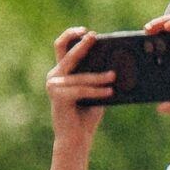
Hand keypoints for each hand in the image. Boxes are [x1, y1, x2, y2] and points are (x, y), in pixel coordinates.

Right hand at [45, 28, 112, 149]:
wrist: (76, 138)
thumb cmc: (86, 115)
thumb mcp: (95, 91)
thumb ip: (98, 78)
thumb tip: (115, 65)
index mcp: (62, 72)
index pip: (62, 47)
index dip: (71, 36)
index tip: (86, 31)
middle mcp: (54, 76)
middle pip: (68, 55)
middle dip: (82, 45)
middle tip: (95, 37)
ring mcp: (54, 86)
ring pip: (80, 76)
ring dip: (98, 76)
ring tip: (114, 75)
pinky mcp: (58, 97)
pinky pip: (82, 90)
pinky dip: (97, 91)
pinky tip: (110, 91)